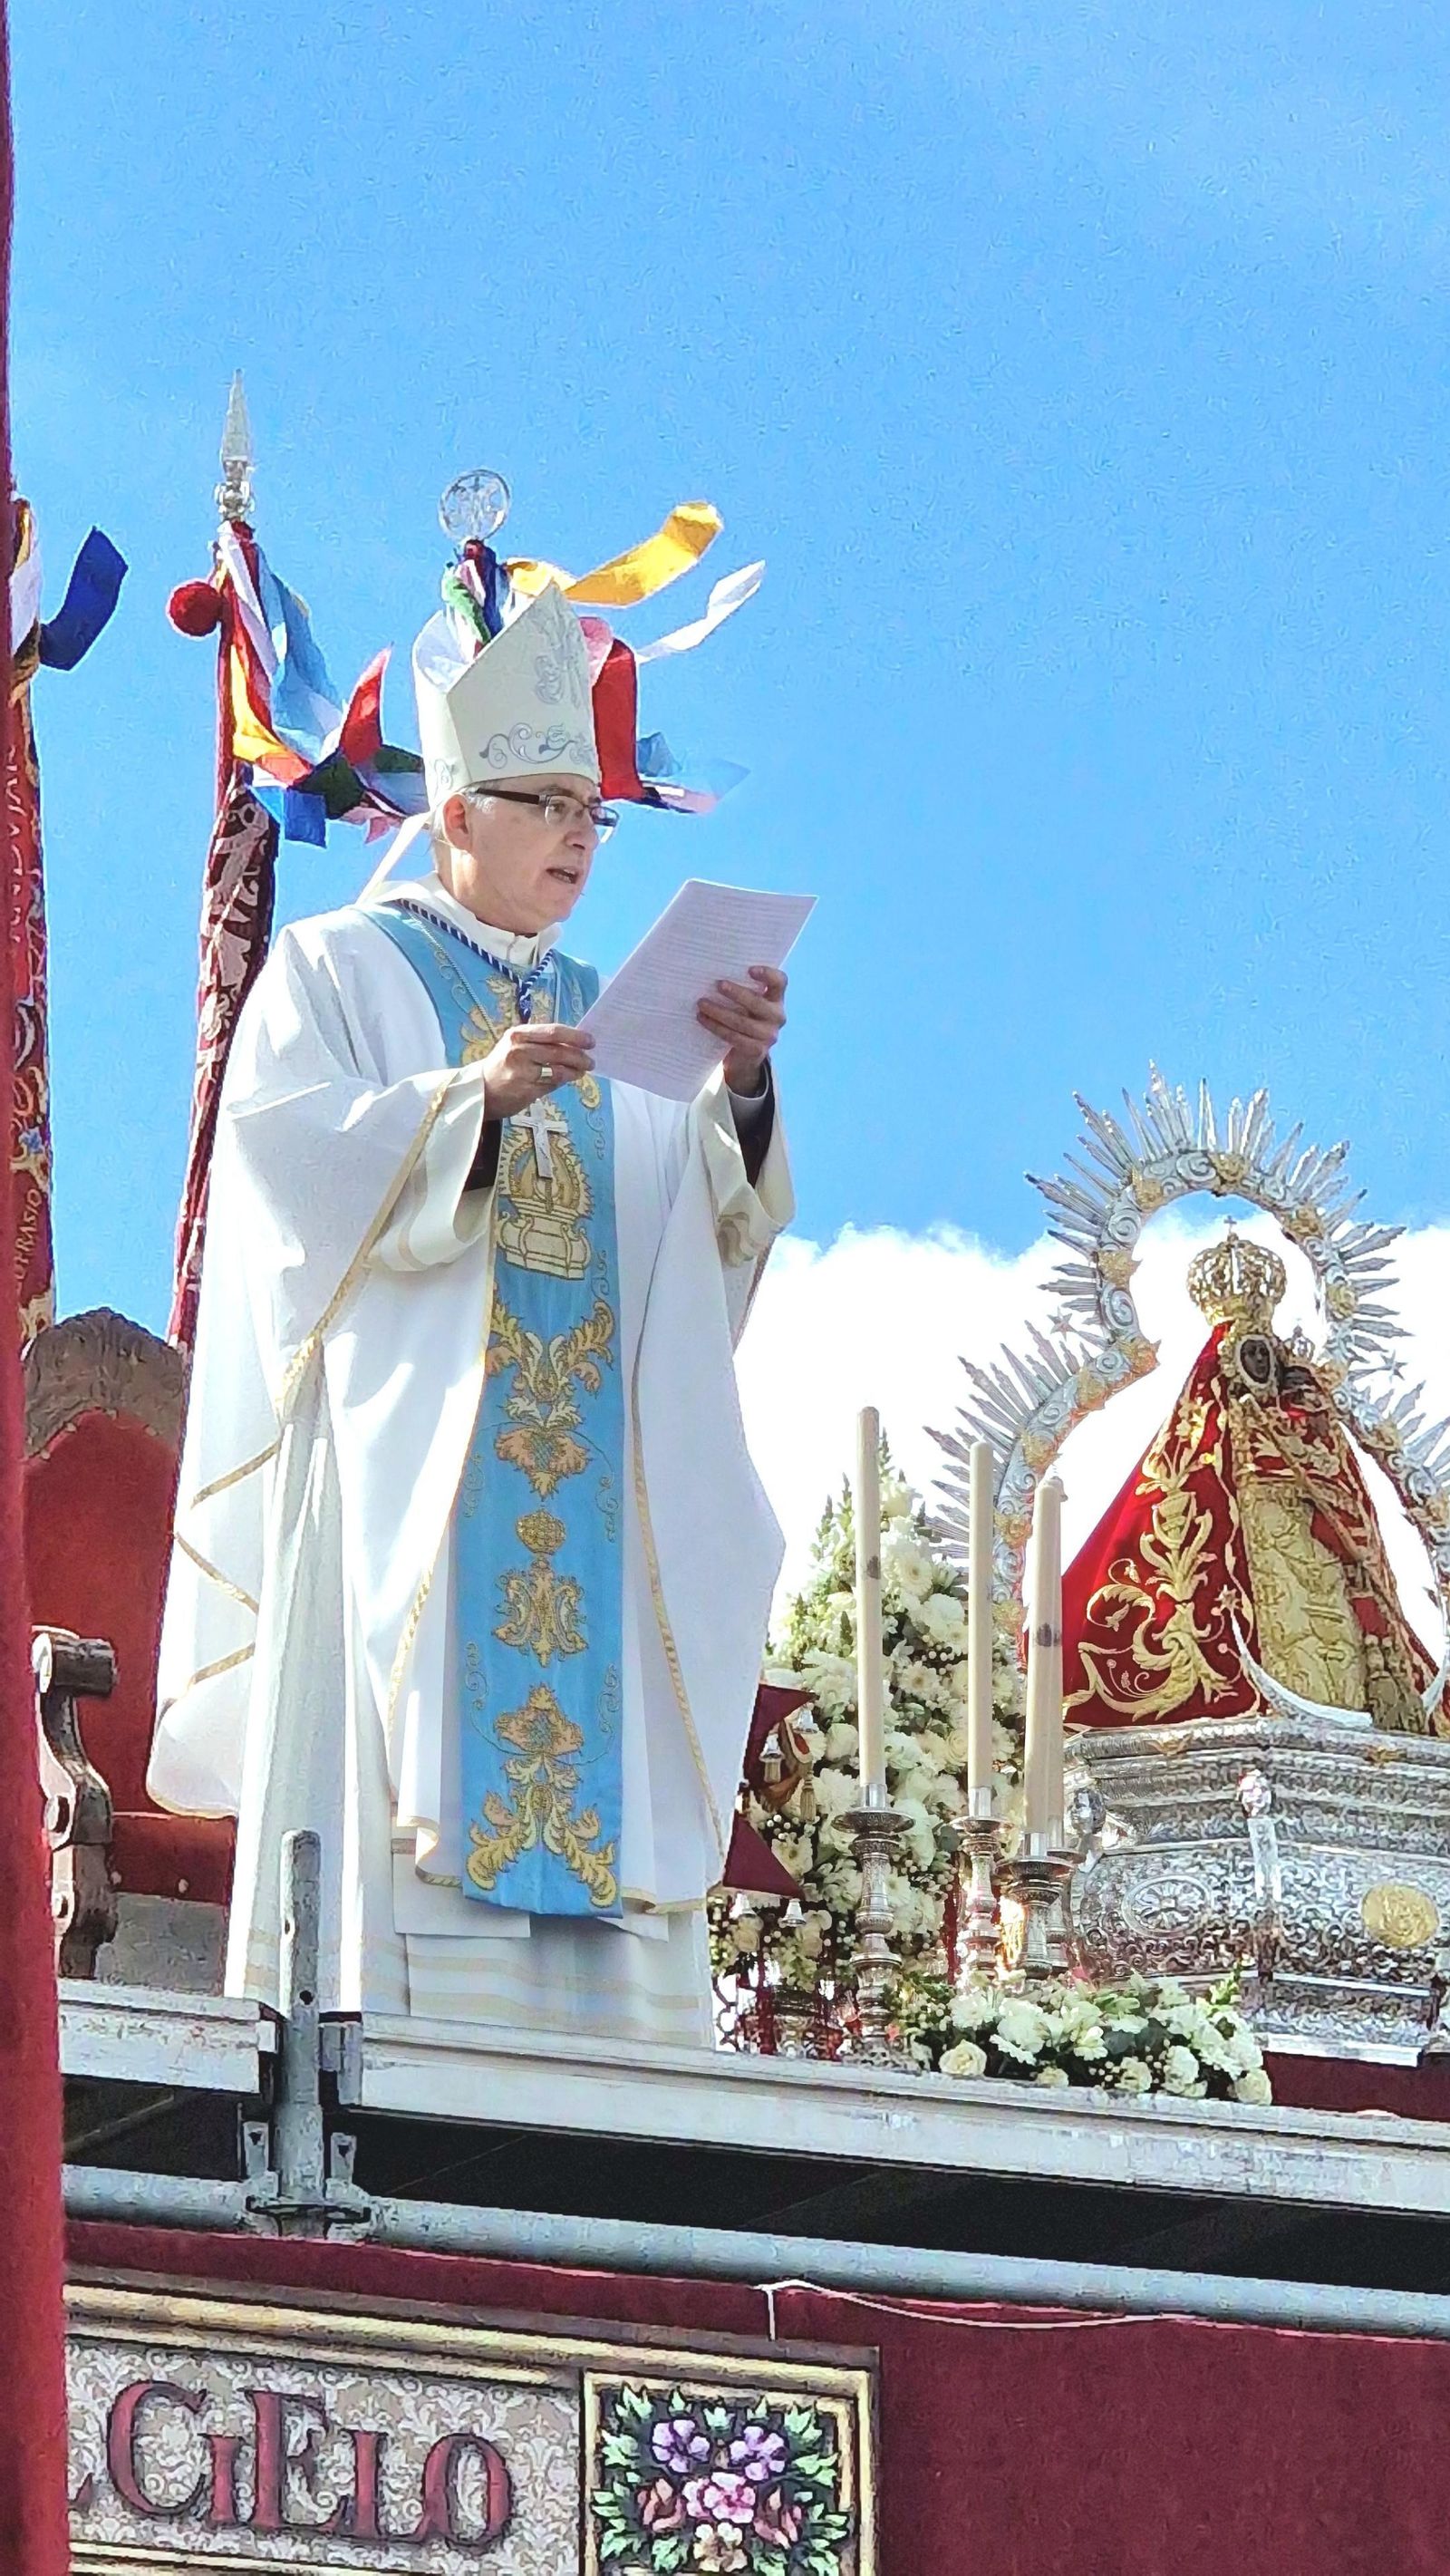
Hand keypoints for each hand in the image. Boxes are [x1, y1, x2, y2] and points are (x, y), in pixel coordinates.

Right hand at [477, 1021, 594, 1121]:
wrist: (481, 1089)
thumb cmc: (503, 1064)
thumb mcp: (516, 1044)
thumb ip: (541, 1042)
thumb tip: (574, 1043)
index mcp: (518, 1034)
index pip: (553, 1032)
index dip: (575, 1036)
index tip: (591, 1041)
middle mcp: (519, 1051)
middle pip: (559, 1051)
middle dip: (579, 1056)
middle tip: (590, 1061)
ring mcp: (522, 1072)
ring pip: (558, 1070)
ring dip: (575, 1071)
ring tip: (582, 1071)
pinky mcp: (526, 1090)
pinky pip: (552, 1085)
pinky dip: (563, 1082)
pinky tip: (568, 1079)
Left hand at [696, 966, 786, 1093]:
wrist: (745, 1055)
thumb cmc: (742, 1017)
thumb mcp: (746, 1003)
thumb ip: (741, 989)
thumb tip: (711, 971)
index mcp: (776, 998)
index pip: (779, 982)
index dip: (768, 974)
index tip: (749, 970)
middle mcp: (777, 1016)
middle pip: (757, 1002)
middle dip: (737, 993)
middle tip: (718, 984)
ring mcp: (769, 1035)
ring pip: (741, 1021)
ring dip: (718, 1011)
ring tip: (702, 1004)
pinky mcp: (757, 1050)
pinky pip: (733, 1037)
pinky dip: (715, 1027)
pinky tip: (703, 1019)